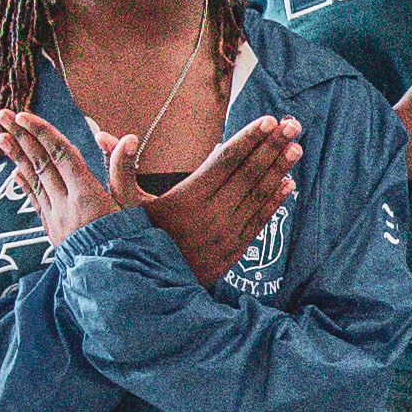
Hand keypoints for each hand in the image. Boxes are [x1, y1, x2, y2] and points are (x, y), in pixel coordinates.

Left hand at [0, 106, 119, 251]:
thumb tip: (129, 138)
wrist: (115, 283)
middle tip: (3, 115)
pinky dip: (26, 184)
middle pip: (41, 164)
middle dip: (21, 137)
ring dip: (17, 157)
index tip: (24, 115)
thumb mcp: (133, 206)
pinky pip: (36, 202)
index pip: (60, 155)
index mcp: (87, 195)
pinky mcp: (54, 232)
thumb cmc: (130, 244)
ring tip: (1, 138)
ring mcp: (57, 220)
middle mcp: (65, 205)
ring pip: (34, 182)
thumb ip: (126, 170)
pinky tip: (16, 173)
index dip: (42, 133)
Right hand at [126, 118, 301, 287]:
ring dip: (280, 169)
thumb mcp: (120, 206)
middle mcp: (211, 216)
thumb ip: (118, 169)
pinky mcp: (234, 251)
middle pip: (248, 174)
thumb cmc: (133, 241)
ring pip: (258, 196)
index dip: (249, 139)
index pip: (225, 161)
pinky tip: (288, 183)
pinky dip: (275, 201)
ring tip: (296, 146)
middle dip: (273, 146)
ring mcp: (226, 235)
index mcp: (186, 200)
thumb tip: (115, 136)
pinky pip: (260, 221)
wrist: (148, 291)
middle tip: (293, 123)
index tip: (268, 119)